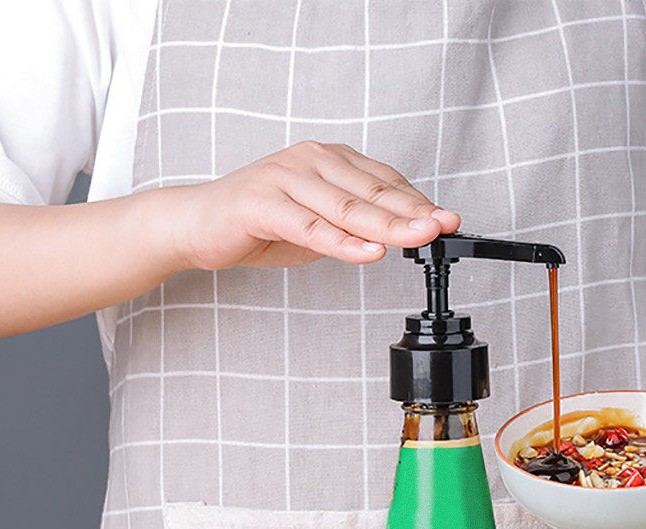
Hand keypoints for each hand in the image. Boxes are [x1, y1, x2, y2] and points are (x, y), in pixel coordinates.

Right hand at [169, 141, 460, 270]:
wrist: (198, 224)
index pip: (384, 182)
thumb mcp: (320, 222)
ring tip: (420, 237)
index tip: (447, 221)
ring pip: (347, 209)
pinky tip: (370, 252)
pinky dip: (343, 243)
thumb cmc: (261, 223)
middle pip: (372, 193)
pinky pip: (311, 227)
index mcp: (328, 160)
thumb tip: (402, 233)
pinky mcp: (263, 204)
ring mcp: (285, 179)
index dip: (418, 202)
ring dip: (388, 226)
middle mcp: (310, 161)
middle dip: (413, 212)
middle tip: (445, 226)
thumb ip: (355, 224)